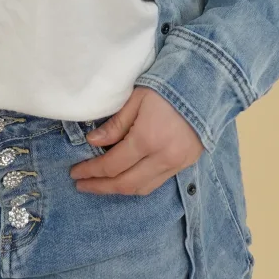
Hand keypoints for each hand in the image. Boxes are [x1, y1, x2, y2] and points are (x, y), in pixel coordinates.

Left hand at [69, 86, 205, 195]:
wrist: (204, 88)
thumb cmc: (165, 88)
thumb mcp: (135, 100)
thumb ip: (114, 124)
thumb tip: (92, 142)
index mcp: (147, 139)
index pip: (112, 165)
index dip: (91, 171)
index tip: (75, 173)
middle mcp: (162, 158)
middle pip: (125, 184)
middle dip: (100, 186)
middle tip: (81, 185)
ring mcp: (176, 165)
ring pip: (142, 188)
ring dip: (119, 190)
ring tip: (100, 185)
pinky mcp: (185, 165)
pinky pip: (157, 183)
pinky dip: (138, 185)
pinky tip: (125, 179)